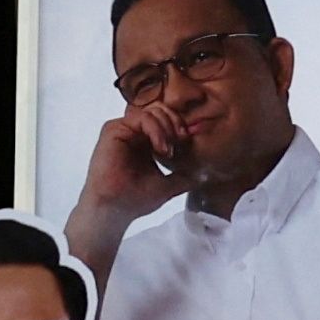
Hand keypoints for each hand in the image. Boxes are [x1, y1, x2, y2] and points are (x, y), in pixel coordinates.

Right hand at [60, 101, 195, 268]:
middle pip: (161, 110)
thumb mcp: (167, 186)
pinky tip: (161, 148)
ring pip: (153, 111)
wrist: (115, 209)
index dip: (180, 126)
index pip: (166, 120)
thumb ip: (184, 176)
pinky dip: (156, 130)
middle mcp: (133, 132)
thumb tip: (205, 174)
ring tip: (169, 150)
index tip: (188, 143)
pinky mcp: (114, 129)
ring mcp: (123, 129)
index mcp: (145, 142)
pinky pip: (142, 117)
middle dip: (176, 123)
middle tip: (182, 142)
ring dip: (167, 127)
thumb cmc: (135, 199)